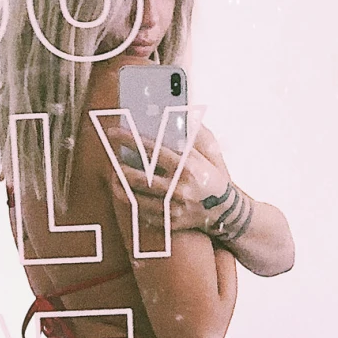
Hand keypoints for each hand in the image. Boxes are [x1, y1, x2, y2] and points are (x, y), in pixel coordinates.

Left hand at [107, 123, 230, 236]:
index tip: (114, 133)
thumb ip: (194, 134)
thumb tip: (183, 115)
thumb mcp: (209, 152)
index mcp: (187, 167)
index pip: (152, 150)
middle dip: (120, 169)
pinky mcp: (170, 222)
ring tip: (114, 179)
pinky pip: (144, 213)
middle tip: (112, 162)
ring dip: (121, 187)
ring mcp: (174, 208)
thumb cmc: (214, 177)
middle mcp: (179, 188)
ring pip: (137, 198)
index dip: (129, 140)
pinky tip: (129, 195)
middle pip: (139, 178)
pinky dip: (133, 203)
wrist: (225, 211)